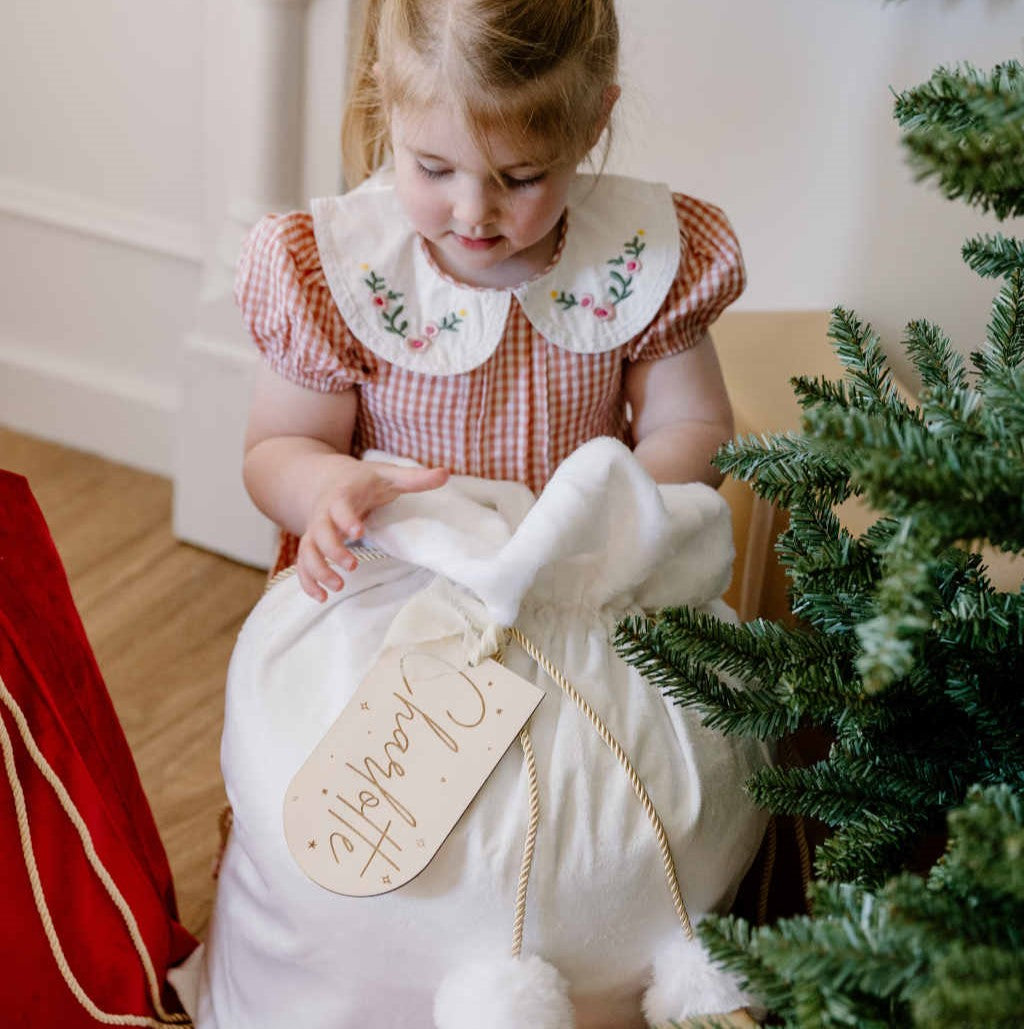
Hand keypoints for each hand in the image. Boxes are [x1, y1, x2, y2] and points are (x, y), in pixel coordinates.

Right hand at [297, 460, 448, 600]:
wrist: (330, 480)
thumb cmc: (364, 481)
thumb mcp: (389, 475)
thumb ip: (415, 478)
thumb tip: (445, 473)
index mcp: (342, 495)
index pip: (339, 506)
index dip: (346, 519)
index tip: (358, 532)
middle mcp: (323, 514)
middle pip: (318, 533)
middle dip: (332, 550)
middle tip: (353, 565)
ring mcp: (315, 531)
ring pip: (307, 551)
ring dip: (318, 570)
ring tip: (338, 586)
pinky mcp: (312, 545)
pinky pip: (303, 564)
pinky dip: (307, 582)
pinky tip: (322, 597)